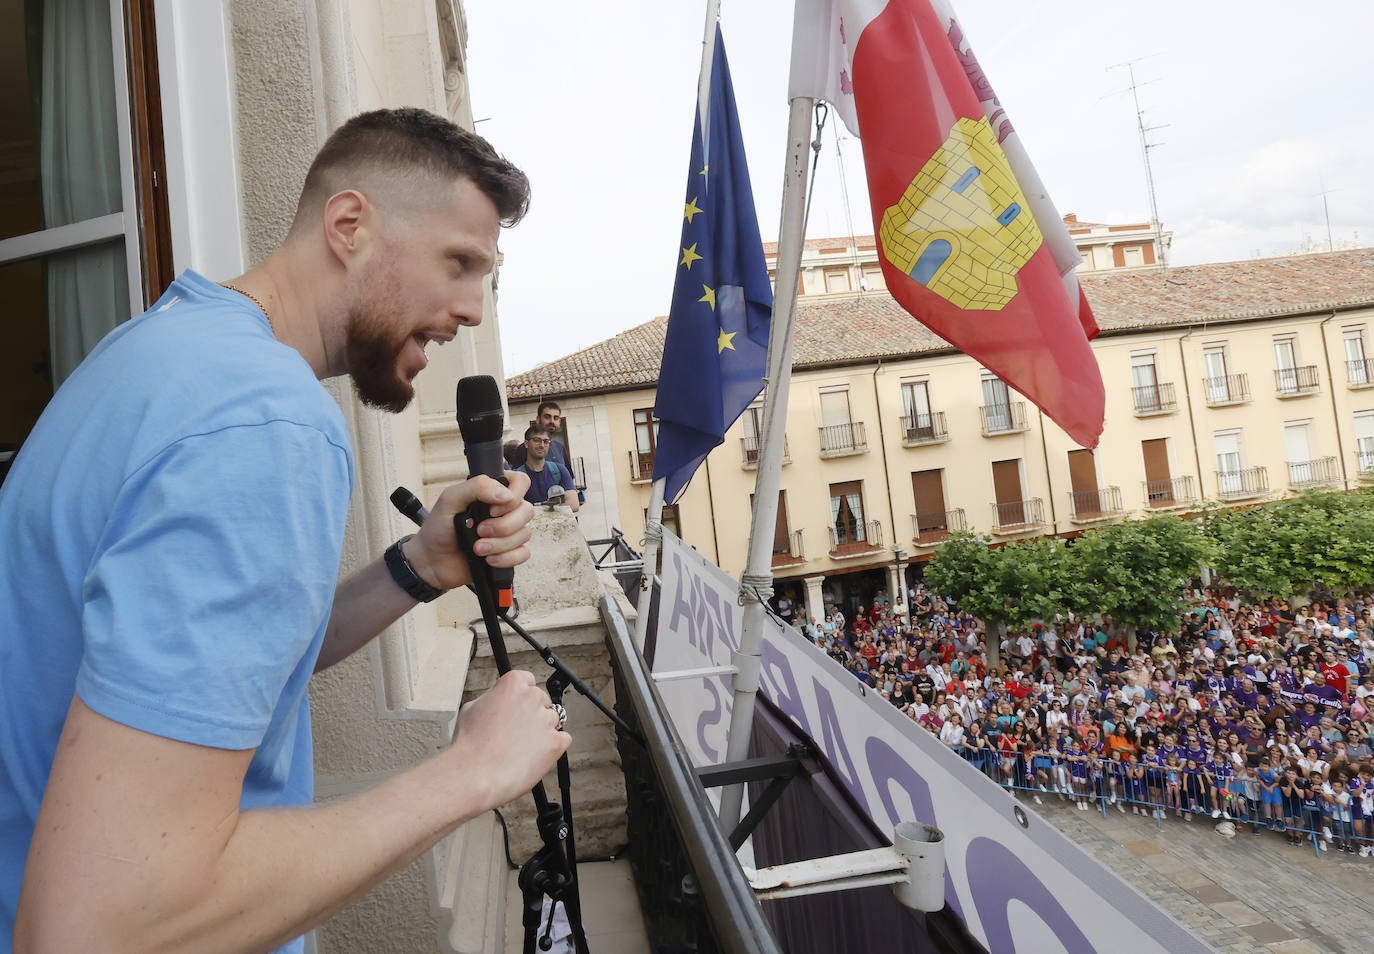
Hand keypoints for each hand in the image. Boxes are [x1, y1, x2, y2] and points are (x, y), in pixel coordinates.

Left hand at [403, 472, 533, 590]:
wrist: (432, 562)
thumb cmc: (438, 528)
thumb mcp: (450, 500)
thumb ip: (476, 487)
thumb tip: (505, 494)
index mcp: (492, 492)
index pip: (521, 482)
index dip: (514, 495)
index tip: (493, 508)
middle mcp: (504, 511)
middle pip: (527, 511)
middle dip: (503, 526)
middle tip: (480, 530)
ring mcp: (508, 532)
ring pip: (524, 534)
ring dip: (499, 544)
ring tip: (477, 548)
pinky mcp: (509, 553)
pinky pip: (523, 553)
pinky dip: (506, 558)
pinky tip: (488, 560)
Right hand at [447, 670, 571, 807]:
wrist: (475, 775)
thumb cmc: (470, 744)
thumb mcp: (472, 707)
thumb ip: (493, 697)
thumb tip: (501, 700)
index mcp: (513, 683)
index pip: (528, 681)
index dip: (521, 698)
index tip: (516, 709)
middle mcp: (533, 696)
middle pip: (541, 701)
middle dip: (532, 715)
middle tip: (515, 733)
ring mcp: (546, 719)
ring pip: (553, 720)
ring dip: (542, 731)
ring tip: (521, 748)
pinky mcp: (556, 742)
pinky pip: (563, 739)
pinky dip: (553, 747)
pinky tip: (535, 755)